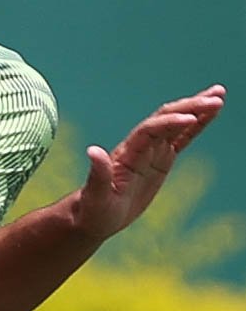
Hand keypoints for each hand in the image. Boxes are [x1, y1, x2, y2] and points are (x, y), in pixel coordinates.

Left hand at [74, 85, 224, 239]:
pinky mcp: (160, 159)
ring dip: (196, 109)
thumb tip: (93, 151)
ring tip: (219, 95)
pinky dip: (196, 126)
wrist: (92, 215)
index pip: (150, 131)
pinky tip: (209, 115)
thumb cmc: (92, 209)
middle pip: (166, 119)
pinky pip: (181, 139)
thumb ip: (98, 174)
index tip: (190, 118)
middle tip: (217, 97)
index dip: (169, 123)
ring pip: (176, 124)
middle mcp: (139, 146)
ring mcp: (151, 151)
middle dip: (190, 108)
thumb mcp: (95, 195)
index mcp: (127, 153)